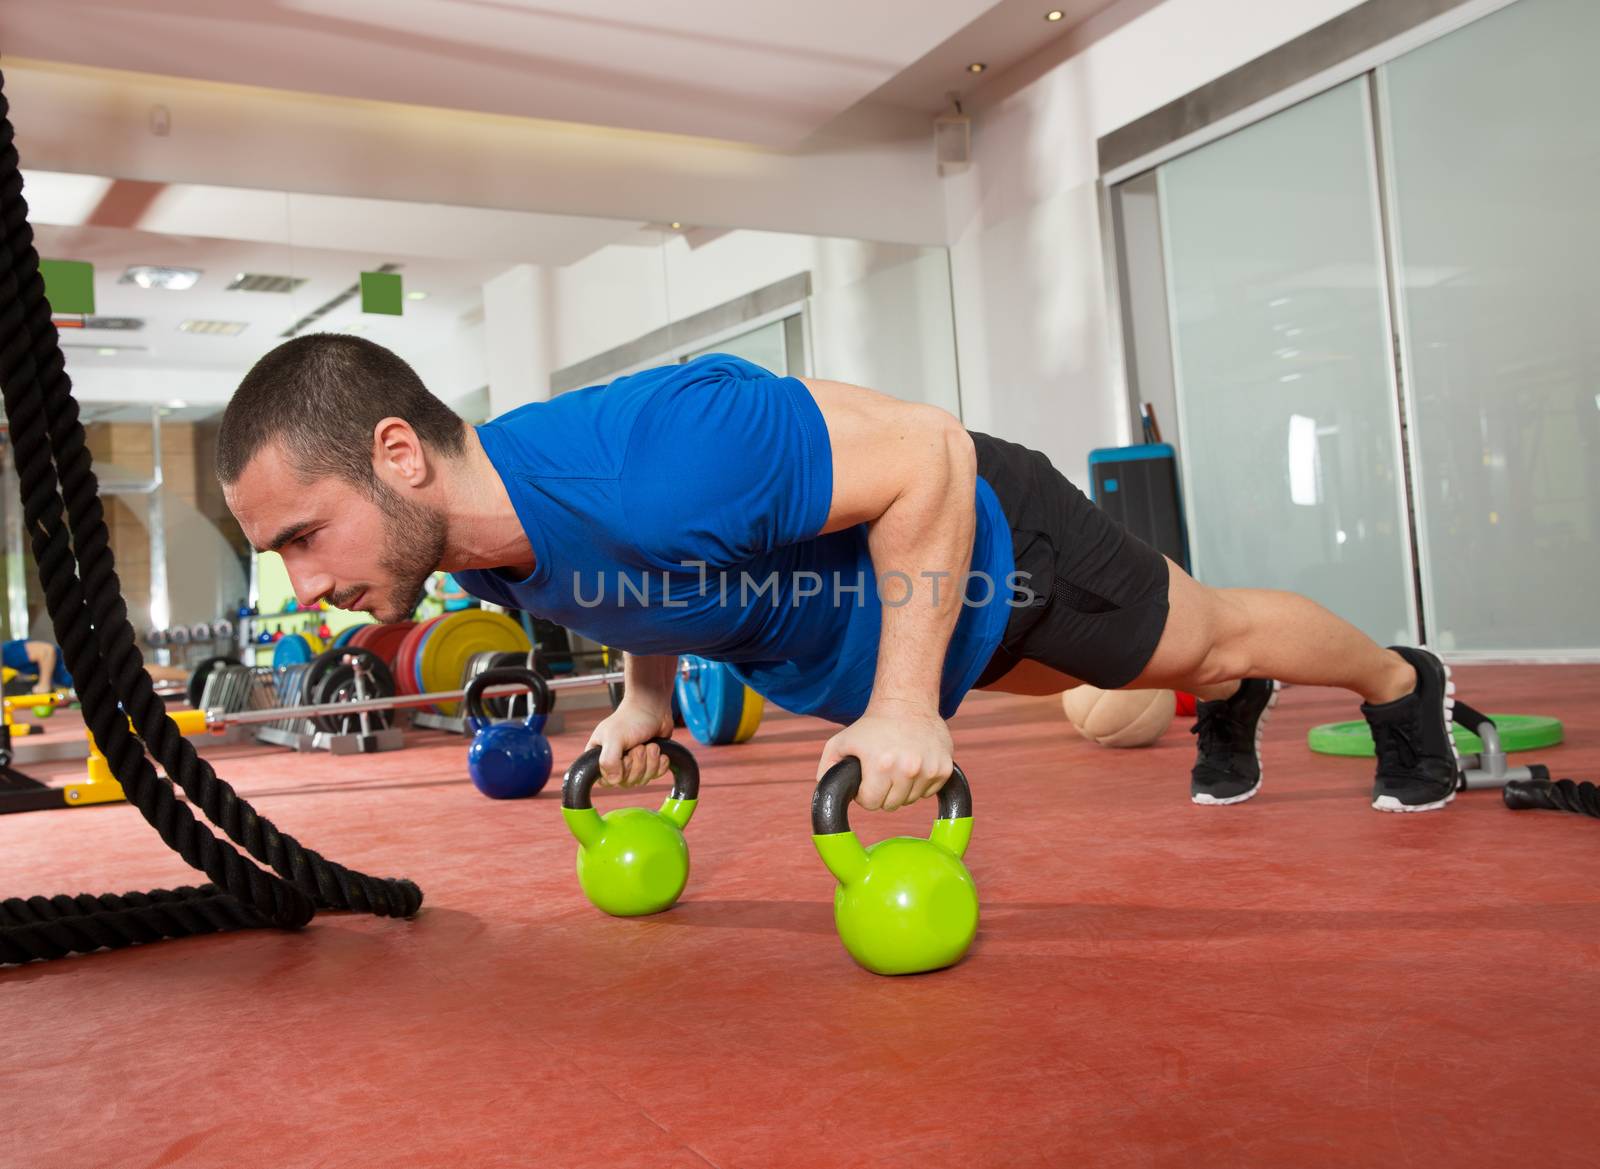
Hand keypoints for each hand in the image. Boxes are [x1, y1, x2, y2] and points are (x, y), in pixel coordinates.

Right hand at [586, 699, 674, 787]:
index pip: (606, 782)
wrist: (653, 706)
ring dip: (650, 761)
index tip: (624, 756)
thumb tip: (614, 782)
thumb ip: (609, 760)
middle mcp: (614, 762)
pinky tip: (659, 750)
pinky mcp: (649, 762)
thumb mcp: (614, 737)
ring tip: (650, 745)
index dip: (619, 772)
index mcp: (599, 757)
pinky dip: (660, 763)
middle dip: (638, 764)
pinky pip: (656, 775)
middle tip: (639, 745)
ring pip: (643, 779)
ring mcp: (633, 764)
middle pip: (627, 782)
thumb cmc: (630, 719)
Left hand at [817, 701, 953, 810]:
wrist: (907, 703)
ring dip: (902, 790)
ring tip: (897, 768)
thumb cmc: (871, 725)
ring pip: (911, 800)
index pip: (872, 804)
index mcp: (880, 764)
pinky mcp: (944, 768)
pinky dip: (920, 784)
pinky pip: (929, 792)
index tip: (866, 782)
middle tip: (881, 774)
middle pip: (892, 805)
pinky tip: (913, 766)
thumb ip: (827, 770)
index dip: (865, 795)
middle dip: (883, 794)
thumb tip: (825, 794)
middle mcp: (907, 768)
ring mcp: (928, 769)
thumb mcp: (841, 742)